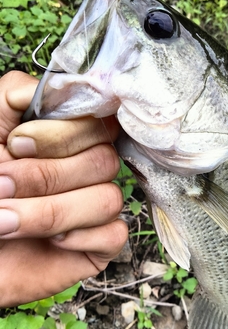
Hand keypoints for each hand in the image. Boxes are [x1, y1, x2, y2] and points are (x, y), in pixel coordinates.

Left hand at [0, 71, 127, 306]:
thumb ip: (18, 94)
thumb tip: (70, 85)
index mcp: (66, 138)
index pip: (96, 120)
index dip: (62, 134)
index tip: (16, 144)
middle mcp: (86, 167)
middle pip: (105, 160)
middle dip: (45, 177)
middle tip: (0, 186)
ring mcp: (95, 204)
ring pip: (108, 198)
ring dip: (51, 213)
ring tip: (8, 222)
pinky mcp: (101, 241)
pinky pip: (114, 233)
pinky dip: (79, 237)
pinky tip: (51, 243)